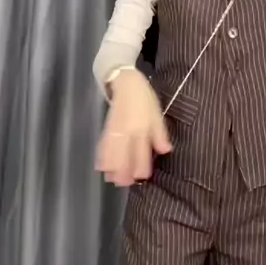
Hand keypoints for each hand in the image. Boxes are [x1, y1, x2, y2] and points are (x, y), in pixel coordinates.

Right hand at [95, 69, 171, 186]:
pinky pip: (103, 142)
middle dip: (123, 169)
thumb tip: (165, 150)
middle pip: (124, 153)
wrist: (126, 81)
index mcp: (142, 126)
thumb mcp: (157, 113)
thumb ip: (160, 133)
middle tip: (123, 183)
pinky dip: (101, 154)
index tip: (141, 177)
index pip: (141, 150)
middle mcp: (128, 129)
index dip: (141, 164)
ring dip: (111, 165)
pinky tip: (100, 165)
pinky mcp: (107, 125)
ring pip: (112, 150)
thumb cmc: (144, 98)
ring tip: (111, 178)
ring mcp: (116, 127)